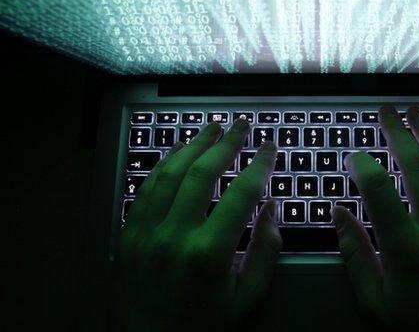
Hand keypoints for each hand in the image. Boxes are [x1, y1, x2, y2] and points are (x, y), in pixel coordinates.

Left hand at [115, 119, 281, 330]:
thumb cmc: (202, 330)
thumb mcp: (247, 302)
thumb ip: (265, 253)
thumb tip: (273, 209)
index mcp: (208, 254)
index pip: (241, 194)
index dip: (259, 165)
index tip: (269, 149)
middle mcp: (173, 237)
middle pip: (202, 174)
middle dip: (225, 143)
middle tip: (240, 125)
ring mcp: (145, 235)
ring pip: (169, 174)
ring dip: (191, 146)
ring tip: (210, 129)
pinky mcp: (127, 238)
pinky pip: (144, 191)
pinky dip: (162, 167)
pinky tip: (175, 154)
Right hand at [332, 105, 418, 330]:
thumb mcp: (377, 302)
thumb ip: (355, 255)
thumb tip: (338, 214)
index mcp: (405, 249)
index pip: (378, 192)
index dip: (362, 165)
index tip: (353, 155)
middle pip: (416, 168)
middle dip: (397, 133)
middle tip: (386, 112)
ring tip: (417, 112)